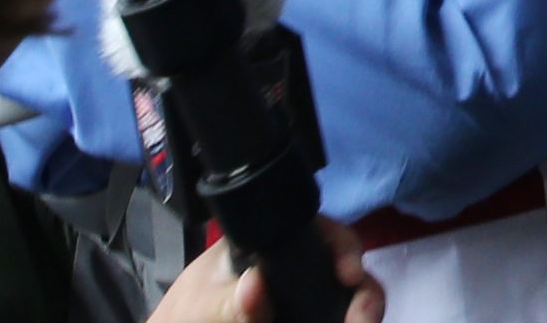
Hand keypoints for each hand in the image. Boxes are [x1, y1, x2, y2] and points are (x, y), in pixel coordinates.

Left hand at [143, 227, 380, 322]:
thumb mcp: (199, 309)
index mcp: (267, 248)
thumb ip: (228, 302)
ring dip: (365, 312)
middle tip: (362, 320)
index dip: (343, 247)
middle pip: (346, 273)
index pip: (318, 232)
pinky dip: (348, 321)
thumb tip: (256, 285)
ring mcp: (301, 303)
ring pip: (348, 303)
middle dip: (365, 294)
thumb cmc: (180, 318)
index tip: (349, 273)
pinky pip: (334, 317)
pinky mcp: (304, 319)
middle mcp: (292, 272)